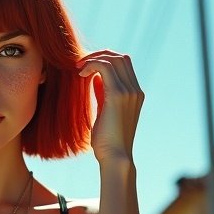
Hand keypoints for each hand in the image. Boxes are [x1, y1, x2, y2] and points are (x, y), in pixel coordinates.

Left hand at [77, 50, 143, 166]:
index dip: (105, 60)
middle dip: (100, 55)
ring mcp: (129, 92)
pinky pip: (104, 67)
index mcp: (135, 94)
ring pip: (113, 59)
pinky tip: (80, 74)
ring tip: (79, 68)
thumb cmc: (107, 141)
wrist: (114, 158)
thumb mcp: (105, 112)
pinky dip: (91, 65)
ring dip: (94, 58)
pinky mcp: (118, 95)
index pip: (124, 65)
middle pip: (121, 57)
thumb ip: (103, 94)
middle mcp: (135, 90)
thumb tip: (95, 78)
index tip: (87, 67)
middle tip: (80, 64)